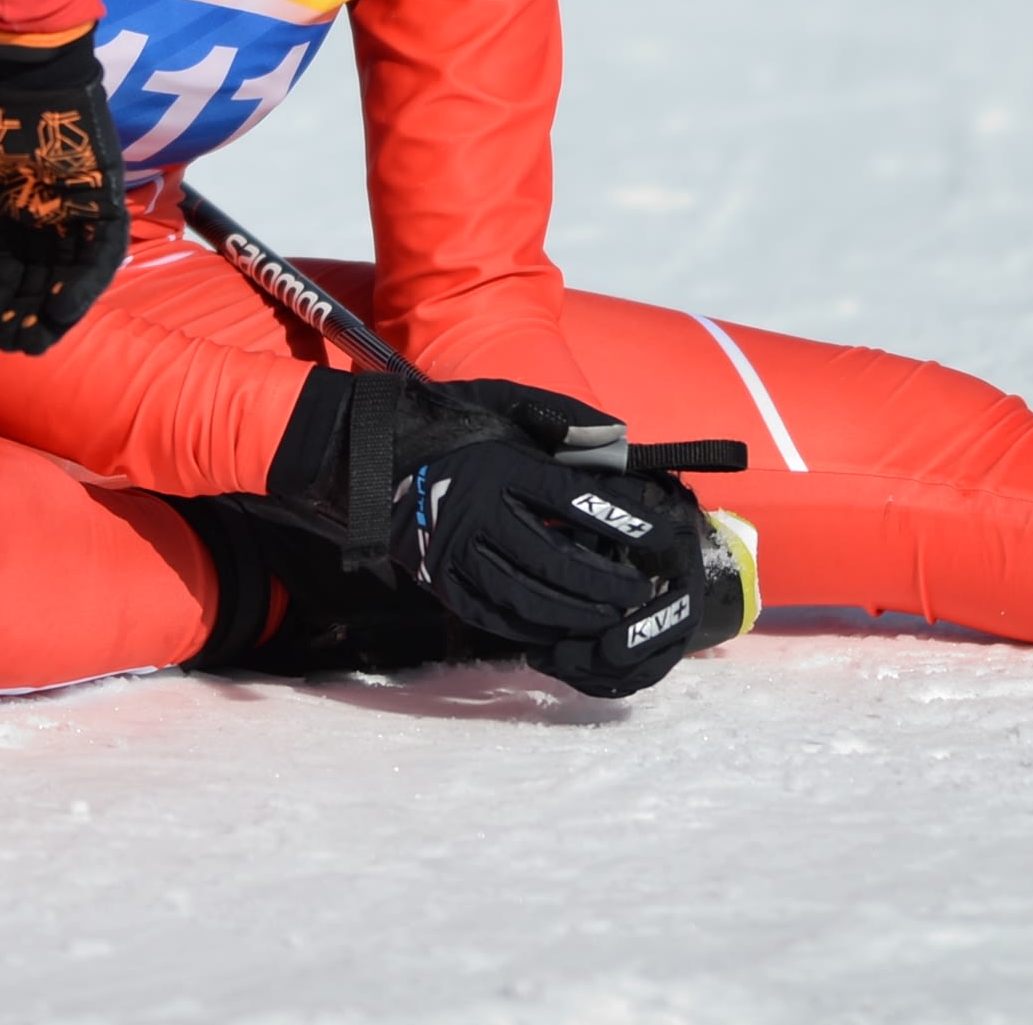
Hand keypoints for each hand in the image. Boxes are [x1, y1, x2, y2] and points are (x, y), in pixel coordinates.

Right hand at [0, 21, 126, 355]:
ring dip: (56, 308)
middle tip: (12, 348)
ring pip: (71, 268)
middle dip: (25, 313)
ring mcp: (75, 200)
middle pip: (39, 273)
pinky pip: (102, 247)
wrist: (17, 56)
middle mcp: (42, 206)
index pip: (4, 263)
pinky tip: (64, 310)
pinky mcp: (104, 192)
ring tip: (36, 342)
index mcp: (5, 200)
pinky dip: (87, 282)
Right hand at [260, 368, 746, 697]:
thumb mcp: (508, 404)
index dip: (626, 523)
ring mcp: (457, 553)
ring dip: (580, 612)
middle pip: (559, 561)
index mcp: (501, 465)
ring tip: (615, 615)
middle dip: (610, 583)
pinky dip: (538, 627)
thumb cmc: (453, 421)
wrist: (370, 451)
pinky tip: (566, 628)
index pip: (578, 502)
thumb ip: (565, 423)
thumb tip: (621, 446)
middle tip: (644, 590)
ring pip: (530, 598)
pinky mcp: (441, 581)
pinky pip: (497, 617)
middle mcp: (479, 512)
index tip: (662, 538)